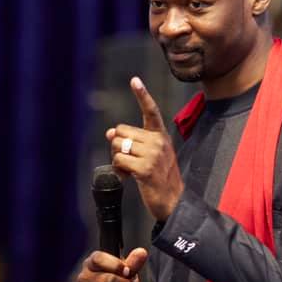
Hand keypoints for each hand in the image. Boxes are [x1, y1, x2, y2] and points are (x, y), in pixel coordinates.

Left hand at [107, 77, 184, 221]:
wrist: (172, 201)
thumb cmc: (159, 178)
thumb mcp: (149, 156)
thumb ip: (132, 142)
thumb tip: (109, 133)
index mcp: (161, 136)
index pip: (151, 111)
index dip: (142, 95)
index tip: (135, 80)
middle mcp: (158, 141)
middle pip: (121, 132)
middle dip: (119, 146)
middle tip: (130, 162)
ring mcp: (153, 154)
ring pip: (118, 146)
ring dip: (118, 159)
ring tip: (131, 171)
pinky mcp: (146, 168)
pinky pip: (118, 160)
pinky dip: (118, 170)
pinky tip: (128, 177)